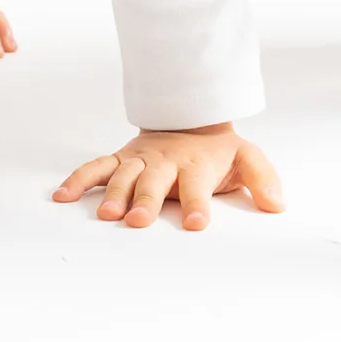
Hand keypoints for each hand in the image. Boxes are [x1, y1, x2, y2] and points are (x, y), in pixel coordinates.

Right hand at [53, 125, 284, 229]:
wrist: (187, 117)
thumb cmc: (217, 149)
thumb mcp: (247, 157)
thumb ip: (263, 179)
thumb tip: (277, 205)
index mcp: (195, 164)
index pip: (197, 185)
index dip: (197, 203)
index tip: (197, 224)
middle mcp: (164, 161)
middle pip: (153, 181)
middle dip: (145, 200)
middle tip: (138, 220)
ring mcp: (139, 159)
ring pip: (123, 174)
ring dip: (114, 193)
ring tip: (106, 214)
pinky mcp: (120, 159)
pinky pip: (96, 167)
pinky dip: (79, 180)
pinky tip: (63, 197)